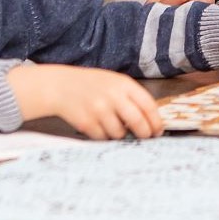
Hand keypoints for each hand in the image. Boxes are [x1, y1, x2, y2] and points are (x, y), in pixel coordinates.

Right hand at [12, 65, 162, 139]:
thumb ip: (131, 97)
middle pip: (138, 123)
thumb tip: (151, 120)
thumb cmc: (91, 85)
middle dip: (144, 133)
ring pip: (120, 133)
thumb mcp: (114, 82)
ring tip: (111, 124)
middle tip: (145, 137)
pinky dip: (103, 135)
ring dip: (119, 134)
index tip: (158, 130)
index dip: (156, 121)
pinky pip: (103, 138)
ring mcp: (99, 110)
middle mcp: (113, 96)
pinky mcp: (87, 123)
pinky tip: (97, 125)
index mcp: (123, 84)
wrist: (60, 86)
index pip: (148, 106)